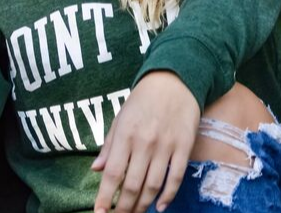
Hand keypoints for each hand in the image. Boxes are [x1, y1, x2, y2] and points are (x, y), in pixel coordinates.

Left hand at [91, 71, 199, 212]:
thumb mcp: (120, 118)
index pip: (112, 173)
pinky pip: (176, 177)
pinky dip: (168, 196)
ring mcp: (166, 146)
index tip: (99, 212)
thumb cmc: (142, 101)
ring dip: (143, 205)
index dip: (104, 195)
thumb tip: (96, 169)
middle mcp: (144, 142)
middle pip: (132, 185)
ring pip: (153, 185)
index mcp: (124, 135)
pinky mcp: (184, 147)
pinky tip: (160, 207)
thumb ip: (109, 145)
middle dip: (124, 207)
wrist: (174, 81)